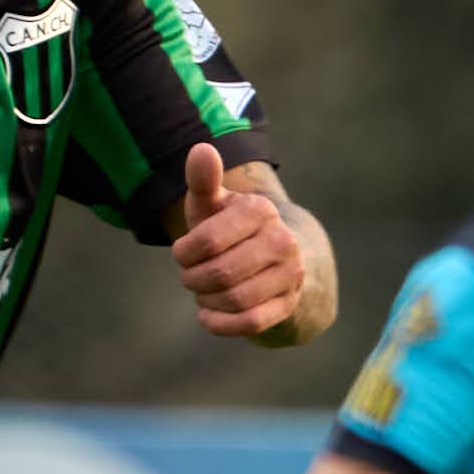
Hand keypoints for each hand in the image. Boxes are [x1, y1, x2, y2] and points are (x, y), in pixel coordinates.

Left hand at [169, 147, 305, 341]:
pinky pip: (251, 323)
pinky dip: (220, 323)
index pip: (208, 241)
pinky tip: (208, 315)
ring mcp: (291, 275)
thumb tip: (201, 150)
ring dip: (206, 300)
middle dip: (193, 279)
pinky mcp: (289, 304)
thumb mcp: (212, 204)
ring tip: (202, 292)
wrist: (272, 256)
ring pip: (234, 300)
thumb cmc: (228, 227)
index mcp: (261, 210)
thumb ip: (202, 180)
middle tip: (189, 275)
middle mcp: (283, 241)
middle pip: (220, 274)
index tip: (182, 253)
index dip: (185, 253)